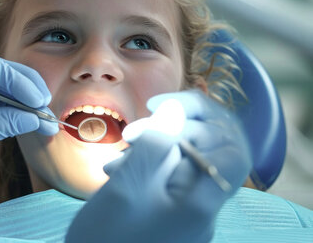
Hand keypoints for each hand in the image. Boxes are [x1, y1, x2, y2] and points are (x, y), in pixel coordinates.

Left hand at [0, 49, 56, 241]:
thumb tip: (34, 116)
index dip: (12, 77)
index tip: (33, 97)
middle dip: (24, 88)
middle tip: (45, 105)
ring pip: (6, 93)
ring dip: (28, 104)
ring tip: (48, 119)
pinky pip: (6, 112)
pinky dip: (24, 118)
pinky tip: (40, 125)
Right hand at [65, 90, 251, 242]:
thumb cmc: (106, 238)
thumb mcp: (126, 187)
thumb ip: (155, 144)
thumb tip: (175, 111)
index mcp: (201, 204)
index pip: (231, 148)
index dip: (201, 118)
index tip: (159, 108)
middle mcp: (204, 211)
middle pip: (209, 153)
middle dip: (171, 132)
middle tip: (131, 137)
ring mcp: (189, 218)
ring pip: (186, 166)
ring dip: (155, 150)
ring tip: (117, 161)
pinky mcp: (173, 221)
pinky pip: (171, 184)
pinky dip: (149, 169)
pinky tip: (120, 173)